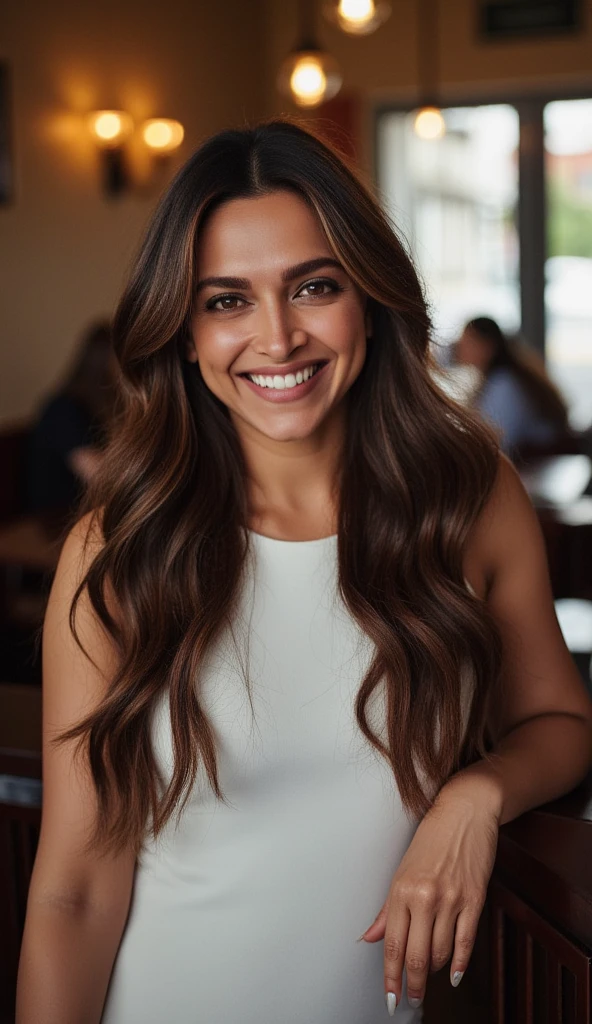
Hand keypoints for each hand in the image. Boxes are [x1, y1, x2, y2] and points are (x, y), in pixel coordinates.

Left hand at [358, 776, 499, 1013]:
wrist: (465, 811)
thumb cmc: (431, 837)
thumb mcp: (401, 870)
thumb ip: (387, 910)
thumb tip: (369, 938)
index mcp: (401, 889)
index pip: (392, 944)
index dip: (390, 977)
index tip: (390, 997)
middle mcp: (425, 897)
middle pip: (416, 955)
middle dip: (412, 985)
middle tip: (411, 999)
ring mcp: (452, 899)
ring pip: (440, 953)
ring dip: (433, 971)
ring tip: (427, 974)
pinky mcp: (475, 900)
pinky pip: (466, 942)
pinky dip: (459, 964)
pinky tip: (453, 974)